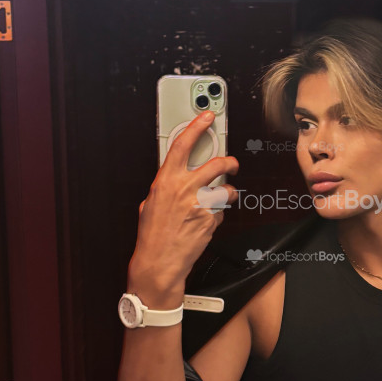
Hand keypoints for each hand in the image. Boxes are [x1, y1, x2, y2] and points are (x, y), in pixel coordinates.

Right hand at [128, 111, 238, 303]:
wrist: (159, 264)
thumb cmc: (152, 236)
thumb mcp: (150, 203)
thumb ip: (165, 186)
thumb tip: (175, 176)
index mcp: (165, 181)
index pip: (183, 144)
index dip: (197, 126)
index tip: (208, 116)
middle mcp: (184, 189)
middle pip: (217, 163)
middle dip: (229, 161)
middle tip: (231, 163)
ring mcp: (200, 205)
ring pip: (226, 188)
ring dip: (228, 192)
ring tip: (222, 197)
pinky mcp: (211, 220)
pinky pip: (223, 211)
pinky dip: (219, 214)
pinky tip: (208, 221)